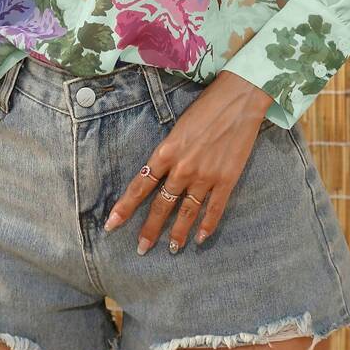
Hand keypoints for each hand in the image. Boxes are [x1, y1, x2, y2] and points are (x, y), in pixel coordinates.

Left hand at [103, 71, 273, 252]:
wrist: (238, 100)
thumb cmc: (206, 107)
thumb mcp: (178, 127)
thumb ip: (168, 152)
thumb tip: (159, 171)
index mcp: (166, 152)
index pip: (140, 185)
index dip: (125, 207)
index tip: (112, 224)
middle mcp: (182, 168)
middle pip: (161, 205)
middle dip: (150, 229)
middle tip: (141, 248)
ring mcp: (205, 176)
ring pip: (186, 212)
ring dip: (177, 233)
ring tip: (172, 249)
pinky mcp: (226, 180)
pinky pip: (214, 209)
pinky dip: (207, 225)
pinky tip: (201, 238)